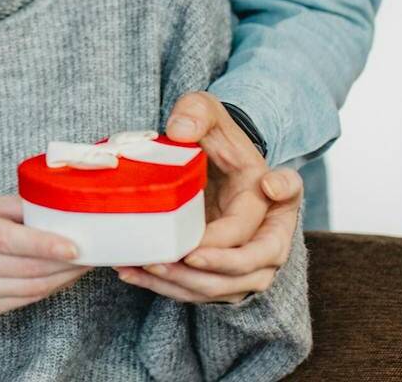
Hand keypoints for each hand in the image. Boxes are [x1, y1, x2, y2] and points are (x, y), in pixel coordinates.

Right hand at [0, 196, 90, 318]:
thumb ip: (11, 206)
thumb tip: (53, 206)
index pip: (8, 240)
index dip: (44, 245)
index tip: (75, 246)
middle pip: (24, 267)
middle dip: (64, 262)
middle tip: (93, 250)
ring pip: (28, 288)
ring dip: (62, 278)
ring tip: (84, 264)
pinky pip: (22, 301)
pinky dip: (47, 289)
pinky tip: (62, 277)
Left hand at [113, 92, 302, 302]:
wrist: (213, 153)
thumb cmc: (213, 133)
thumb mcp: (206, 110)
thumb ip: (196, 112)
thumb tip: (180, 131)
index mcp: (265, 195)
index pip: (251, 229)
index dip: (225, 244)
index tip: (194, 248)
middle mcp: (266, 231)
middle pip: (249, 270)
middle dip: (208, 272)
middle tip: (168, 262)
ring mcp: (247, 256)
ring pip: (225, 288)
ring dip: (186, 285)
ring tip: (146, 269)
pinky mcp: (222, 269)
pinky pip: (202, 290)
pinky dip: (170, 288)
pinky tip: (135, 274)